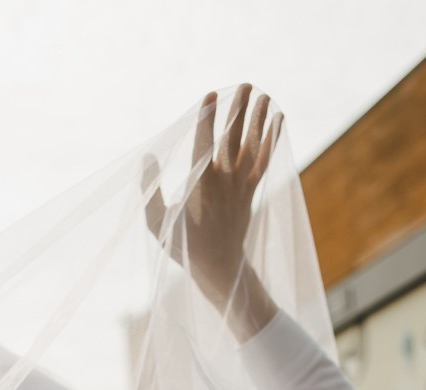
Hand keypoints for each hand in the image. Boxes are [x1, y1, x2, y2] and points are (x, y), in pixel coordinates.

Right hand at [143, 83, 281, 312]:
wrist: (218, 268)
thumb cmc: (184, 246)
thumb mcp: (158, 222)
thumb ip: (149, 191)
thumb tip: (147, 157)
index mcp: (201, 185)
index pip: (204, 143)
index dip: (207, 117)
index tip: (210, 96)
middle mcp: (225, 181)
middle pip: (233, 137)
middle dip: (239, 110)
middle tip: (246, 85)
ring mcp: (241, 186)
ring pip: (253, 146)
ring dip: (259, 119)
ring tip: (265, 94)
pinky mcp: (250, 192)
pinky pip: (264, 160)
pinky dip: (272, 139)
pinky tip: (278, 119)